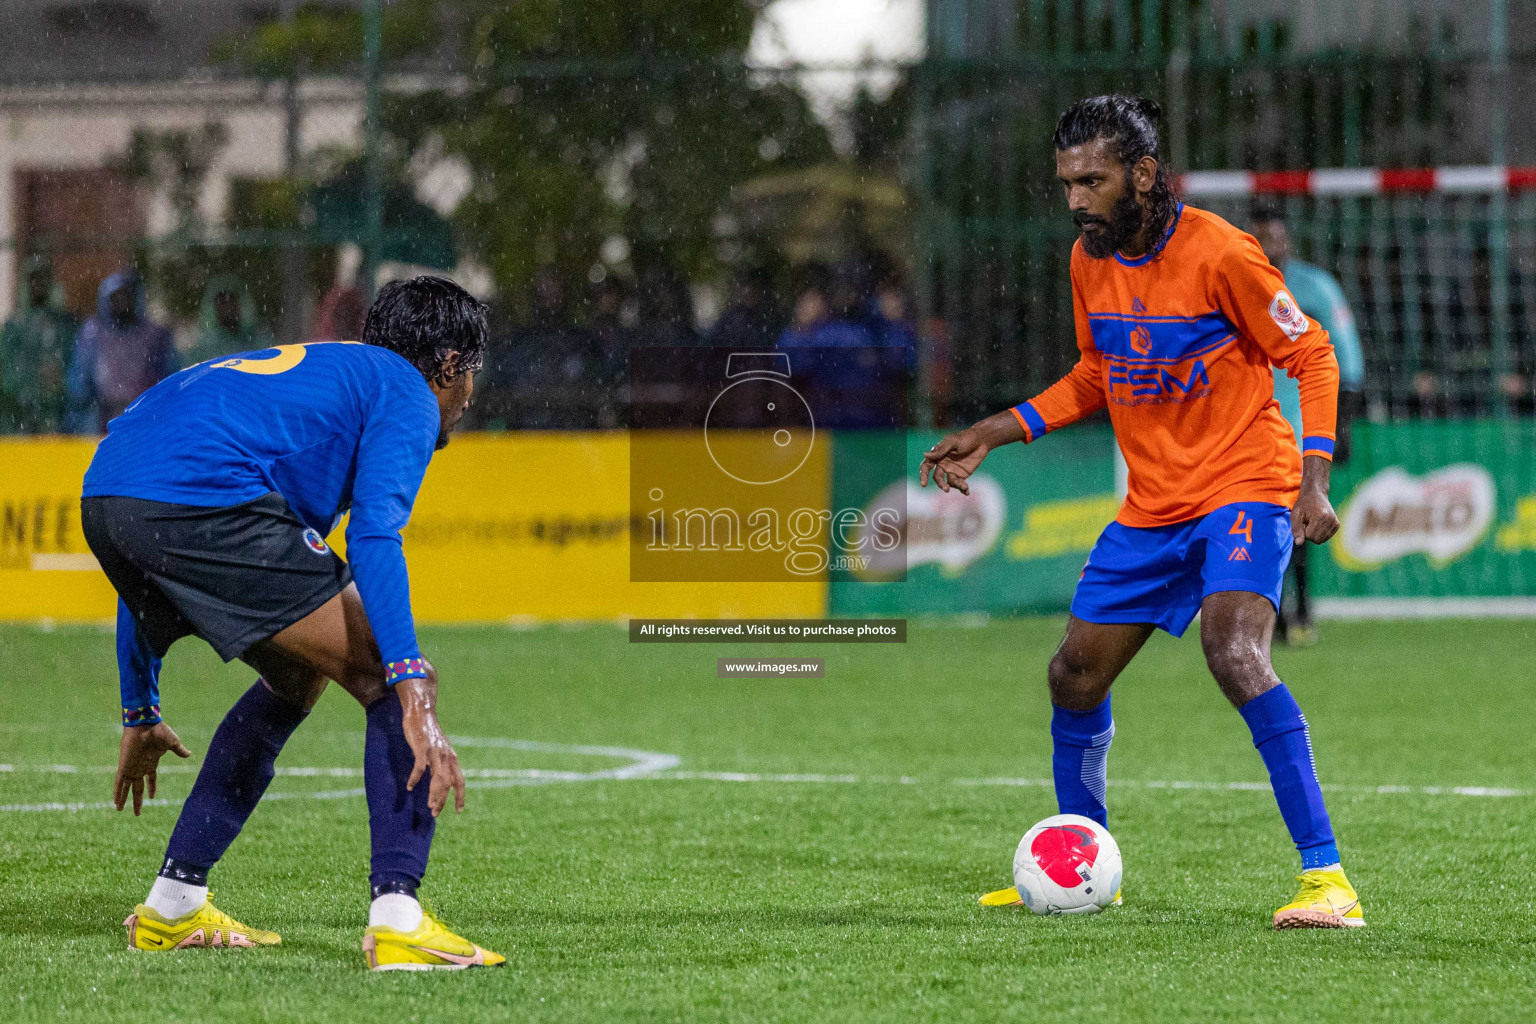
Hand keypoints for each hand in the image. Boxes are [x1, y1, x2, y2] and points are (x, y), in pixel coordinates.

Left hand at [114, 722, 191, 814]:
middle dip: (137, 801)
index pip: (150, 779)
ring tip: (120, 810)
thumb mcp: (172, 743)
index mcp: (151, 762)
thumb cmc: (159, 732)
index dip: (151, 788)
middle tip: (137, 813)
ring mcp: (131, 767)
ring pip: (126, 788)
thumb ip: (179, 750)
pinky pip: (119, 782)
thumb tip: (189, 754)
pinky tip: (115, 802)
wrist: (145, 724)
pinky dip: (117, 792)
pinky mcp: (124, 766)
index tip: (151, 797)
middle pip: (137, 788)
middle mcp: (140, 767)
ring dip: (123, 799)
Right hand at [396, 671, 465, 815]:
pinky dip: (415, 779)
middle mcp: (446, 756)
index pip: (460, 781)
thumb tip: (442, 782)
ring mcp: (435, 752)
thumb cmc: (428, 734)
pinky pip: (420, 768)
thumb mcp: (440, 750)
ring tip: (429, 806)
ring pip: (437, 779)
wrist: (421, 712)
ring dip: (434, 795)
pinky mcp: (422, 748)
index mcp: (452, 758)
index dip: (460, 797)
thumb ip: (442, 764)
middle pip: (448, 784)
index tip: (459, 811)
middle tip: (435, 813)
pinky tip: (409, 787)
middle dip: (443, 800)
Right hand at [919, 428, 987, 494]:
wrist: (982, 440)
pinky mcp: (962, 475)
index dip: (923, 475)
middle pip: (937, 477)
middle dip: (941, 484)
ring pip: (950, 482)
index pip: (926, 466)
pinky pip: (960, 484)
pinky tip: (967, 492)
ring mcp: (953, 471)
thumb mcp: (953, 442)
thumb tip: (924, 455)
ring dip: (956, 486)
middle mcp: (943, 465)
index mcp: (938, 455)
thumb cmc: (966, 438)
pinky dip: (963, 490)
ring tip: (965, 487)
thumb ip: (940, 450)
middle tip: (946, 489)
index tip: (924, 484)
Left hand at [1292, 454, 1339, 544]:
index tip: (1303, 520)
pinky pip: (1325, 537)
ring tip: (1312, 522)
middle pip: (1316, 540)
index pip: (1308, 536)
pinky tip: (1318, 523)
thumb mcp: (1295, 515)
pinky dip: (1319, 533)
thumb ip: (1296, 529)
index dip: (1302, 530)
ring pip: (1321, 540)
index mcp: (1321, 516)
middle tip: (1307, 521)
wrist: (1315, 494)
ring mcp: (1335, 522)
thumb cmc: (1303, 504)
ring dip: (1314, 533)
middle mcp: (1331, 520)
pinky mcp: (1337, 525)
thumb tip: (1298, 543)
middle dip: (1308, 533)